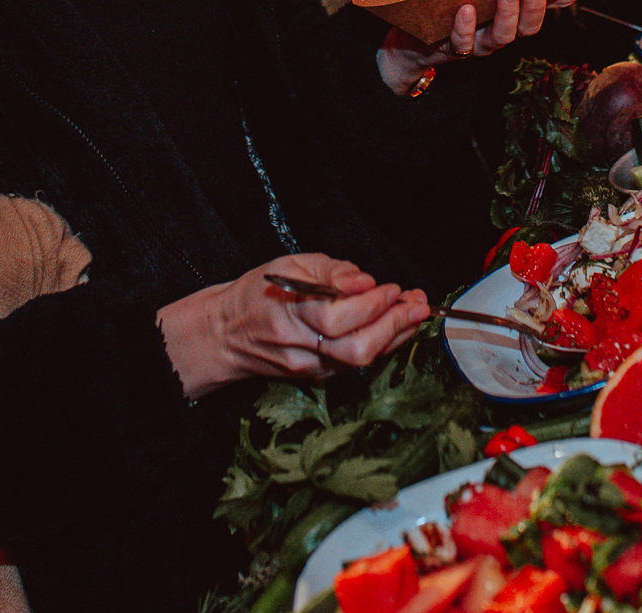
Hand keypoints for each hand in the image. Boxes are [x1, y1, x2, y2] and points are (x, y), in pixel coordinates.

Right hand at [156, 254, 429, 398]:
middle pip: (356, 350)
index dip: (371, 304)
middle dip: (394, 326)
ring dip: (396, 335)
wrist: (226, 335)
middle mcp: (300, 348)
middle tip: (416, 303)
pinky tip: (394, 323)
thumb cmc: (258, 293)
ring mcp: (310, 367)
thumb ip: (331, 272)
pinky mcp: (318, 376)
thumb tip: (366, 282)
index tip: (390, 287)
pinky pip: (357, 362)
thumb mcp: (290, 265)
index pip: (337, 318)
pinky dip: (381, 342)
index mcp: (288, 314)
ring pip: (362, 360)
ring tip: (415, 311)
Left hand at [376, 0, 615, 94]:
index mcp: (516, 10)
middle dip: (537, 0)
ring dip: (508, 11)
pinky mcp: (454, 48)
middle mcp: (505, 28)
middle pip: (533, 23)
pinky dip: (465, 27)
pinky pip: (462, 42)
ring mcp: (481, 42)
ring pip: (503, 35)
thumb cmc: (451, 0)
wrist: (413, 42)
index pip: (556, 0)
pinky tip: (467, 10)